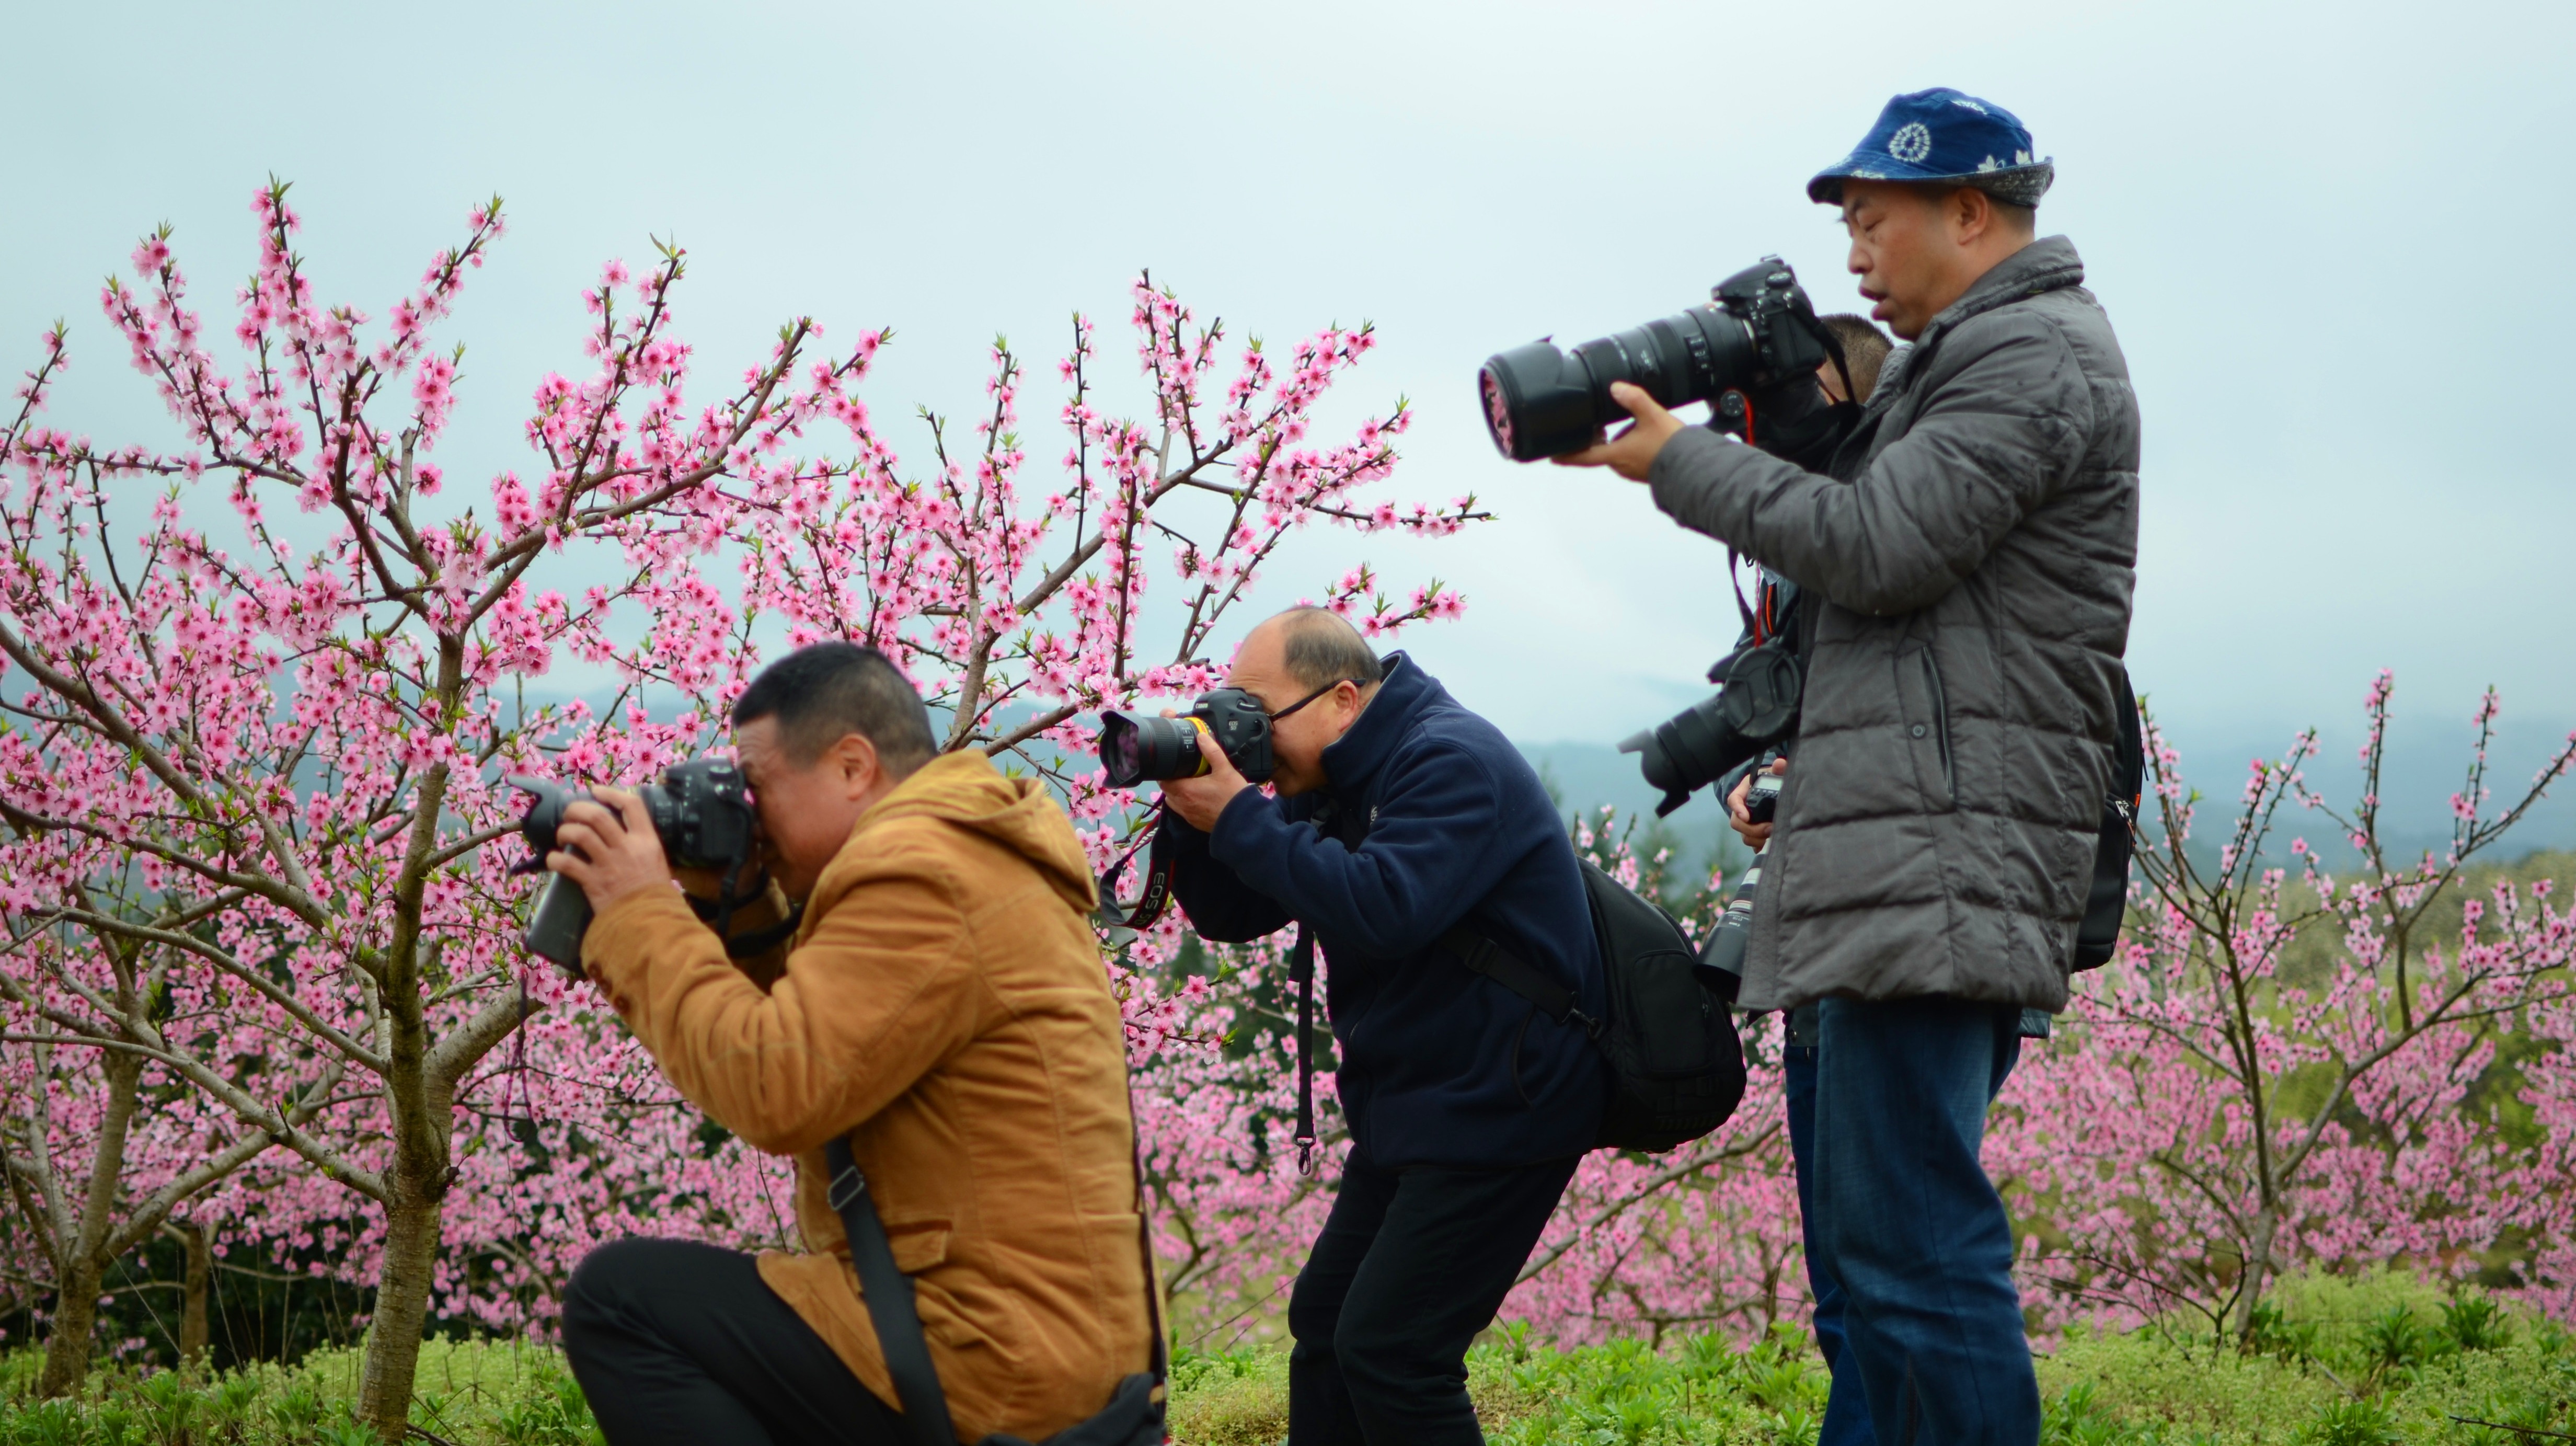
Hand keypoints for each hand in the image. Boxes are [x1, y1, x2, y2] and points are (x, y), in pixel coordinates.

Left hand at [547, 786, 675, 913]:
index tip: (596, 791)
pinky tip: (554, 861)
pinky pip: (567, 864)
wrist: (652, 923)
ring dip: (565, 831)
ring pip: (580, 835)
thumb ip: (641, 845)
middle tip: (570, 814)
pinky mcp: (593, 882)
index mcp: (646, 840)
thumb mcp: (656, 862)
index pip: (631, 805)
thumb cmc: (655, 894)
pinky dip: (555, 860)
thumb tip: (622, 831)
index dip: (611, 793)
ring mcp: (609, 864)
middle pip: (597, 815)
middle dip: (578, 809)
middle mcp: (627, 847)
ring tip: (562, 836)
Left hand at [1157, 725, 1253, 832]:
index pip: (1163, 780)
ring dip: (1177, 792)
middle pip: (1167, 790)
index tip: (1173, 765)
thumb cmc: (1233, 796)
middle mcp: (1183, 804)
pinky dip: (1185, 802)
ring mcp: (1187, 815)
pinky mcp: (1193, 822)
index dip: (1165, 771)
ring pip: (1173, 801)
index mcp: (1186, 790)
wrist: (1243, 820)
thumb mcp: (1224, 769)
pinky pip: (1182, 810)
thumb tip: (1202, 737)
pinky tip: (1198, 796)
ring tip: (1190, 784)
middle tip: (1183, 772)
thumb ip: (1211, 751)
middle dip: (1172, 780)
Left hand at [1553, 382, 1687, 480]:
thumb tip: (1616, 388)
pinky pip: (1629, 456)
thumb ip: (1633, 398)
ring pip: (1615, 453)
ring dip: (1615, 441)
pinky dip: (1629, 445)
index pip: (1583, 457)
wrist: (1695, 465)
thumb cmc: (1672, 446)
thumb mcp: (1651, 415)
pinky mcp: (1644, 470)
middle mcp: (1621, 466)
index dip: (1566, 454)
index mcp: (1616, 455)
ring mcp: (1632, 470)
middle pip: (1599, 451)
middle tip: (1597, 424)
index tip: (1553, 454)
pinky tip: (1641, 434)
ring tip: (1624, 425)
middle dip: (1596, 438)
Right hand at [1727, 758, 1788, 848]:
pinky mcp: (1754, 836)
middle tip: (1770, 828)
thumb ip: (1777, 769)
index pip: (1733, 801)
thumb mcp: (1772, 774)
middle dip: (1753, 829)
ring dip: (1758, 839)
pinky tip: (1774, 844)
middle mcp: (1741, 811)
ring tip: (1776, 836)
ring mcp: (1746, 825)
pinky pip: (1754, 845)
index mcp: (1742, 794)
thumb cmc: (1770, 782)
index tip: (1745, 816)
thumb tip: (1779, 764)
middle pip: (1737, 823)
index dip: (1737, 808)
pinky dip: (1762, 846)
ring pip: (1745, 837)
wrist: (1771, 793)